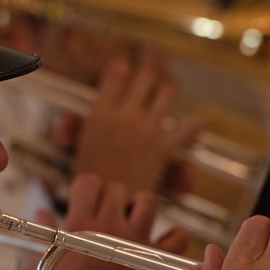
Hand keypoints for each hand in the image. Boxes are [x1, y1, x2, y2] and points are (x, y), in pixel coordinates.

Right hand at [43, 174, 186, 269]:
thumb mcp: (41, 267)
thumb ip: (44, 234)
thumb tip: (42, 212)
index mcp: (79, 225)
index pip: (89, 183)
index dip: (88, 189)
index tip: (87, 202)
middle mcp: (110, 229)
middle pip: (118, 190)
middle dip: (113, 199)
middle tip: (108, 218)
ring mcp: (136, 244)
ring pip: (148, 202)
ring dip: (140, 209)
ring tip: (132, 224)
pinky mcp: (155, 264)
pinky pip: (176, 237)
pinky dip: (171, 238)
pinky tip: (158, 245)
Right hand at [67, 50, 203, 196]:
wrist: (107, 204)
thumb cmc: (90, 180)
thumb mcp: (78, 148)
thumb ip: (78, 129)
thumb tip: (70, 120)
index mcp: (101, 113)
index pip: (116, 73)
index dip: (122, 67)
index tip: (124, 66)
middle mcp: (126, 115)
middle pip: (145, 77)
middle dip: (149, 72)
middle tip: (151, 71)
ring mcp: (148, 129)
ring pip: (167, 94)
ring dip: (167, 93)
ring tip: (165, 94)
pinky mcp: (164, 146)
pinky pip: (188, 129)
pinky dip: (195, 125)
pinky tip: (198, 121)